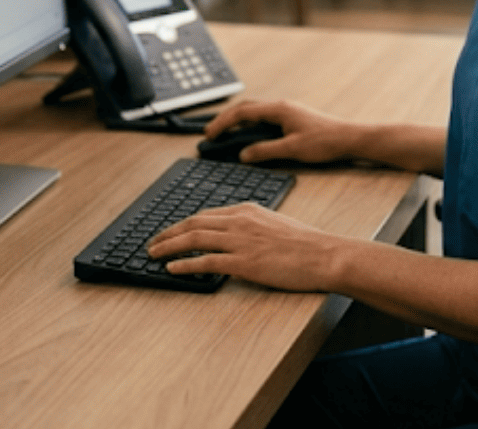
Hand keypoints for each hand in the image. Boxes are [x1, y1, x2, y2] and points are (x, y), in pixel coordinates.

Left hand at [146, 202, 344, 291]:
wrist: (325, 255)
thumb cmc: (307, 244)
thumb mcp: (275, 223)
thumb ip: (252, 225)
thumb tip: (236, 235)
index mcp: (246, 210)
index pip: (205, 215)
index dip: (183, 223)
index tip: (171, 230)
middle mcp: (239, 221)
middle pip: (193, 223)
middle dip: (168, 233)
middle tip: (153, 242)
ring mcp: (240, 241)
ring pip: (194, 239)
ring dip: (169, 246)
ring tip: (153, 254)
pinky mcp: (244, 262)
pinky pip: (206, 262)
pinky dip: (185, 264)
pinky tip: (173, 268)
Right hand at [203, 99, 358, 165]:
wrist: (352, 139)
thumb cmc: (326, 141)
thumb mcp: (292, 149)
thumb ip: (265, 151)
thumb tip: (243, 154)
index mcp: (278, 109)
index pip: (242, 112)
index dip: (223, 123)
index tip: (210, 135)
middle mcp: (281, 107)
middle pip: (245, 109)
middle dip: (226, 120)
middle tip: (212, 134)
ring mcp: (287, 112)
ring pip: (255, 114)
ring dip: (239, 123)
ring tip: (226, 136)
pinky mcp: (293, 120)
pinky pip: (265, 120)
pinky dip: (252, 127)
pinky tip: (251, 138)